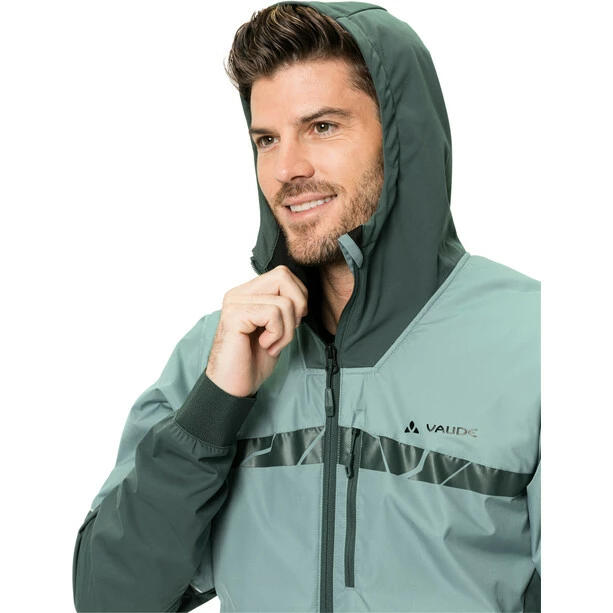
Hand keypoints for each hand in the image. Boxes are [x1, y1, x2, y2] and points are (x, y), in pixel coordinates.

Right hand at [205, 265, 308, 396]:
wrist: (234, 387)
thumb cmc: (253, 361)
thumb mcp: (276, 328)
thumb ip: (284, 307)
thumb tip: (303, 296)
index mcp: (248, 293)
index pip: (283, 274)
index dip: (298, 296)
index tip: (294, 321)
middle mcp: (239, 293)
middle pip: (283, 276)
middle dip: (297, 306)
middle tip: (286, 330)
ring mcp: (235, 302)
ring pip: (283, 301)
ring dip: (287, 330)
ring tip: (272, 344)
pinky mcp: (234, 315)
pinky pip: (273, 314)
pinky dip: (277, 334)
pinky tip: (264, 346)